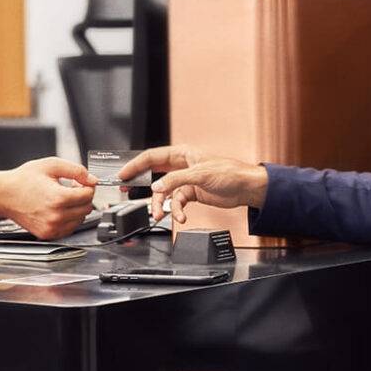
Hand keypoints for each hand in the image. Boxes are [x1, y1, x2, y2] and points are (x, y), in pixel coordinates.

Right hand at [0, 158, 95, 238]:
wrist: (4, 195)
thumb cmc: (24, 180)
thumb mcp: (51, 165)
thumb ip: (76, 170)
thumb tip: (92, 180)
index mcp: (58, 198)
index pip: (89, 195)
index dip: (87, 185)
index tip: (80, 182)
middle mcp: (56, 216)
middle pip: (87, 208)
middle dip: (83, 197)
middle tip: (71, 188)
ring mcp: (52, 227)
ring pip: (80, 219)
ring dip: (77, 208)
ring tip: (62, 198)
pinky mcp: (48, 234)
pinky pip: (70, 228)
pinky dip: (69, 218)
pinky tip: (58, 208)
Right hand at [118, 145, 268, 223]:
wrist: (246, 189)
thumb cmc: (230, 173)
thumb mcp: (200, 174)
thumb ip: (176, 180)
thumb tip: (157, 187)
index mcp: (182, 154)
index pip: (152, 157)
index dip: (136, 165)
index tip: (123, 174)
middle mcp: (182, 166)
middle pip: (155, 175)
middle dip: (143, 186)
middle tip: (128, 192)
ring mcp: (186, 181)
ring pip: (165, 193)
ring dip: (161, 205)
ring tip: (159, 214)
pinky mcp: (192, 194)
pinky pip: (177, 203)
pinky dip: (177, 211)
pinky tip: (180, 216)